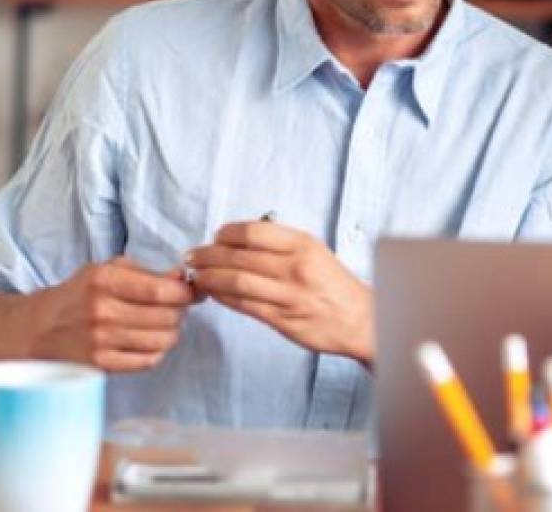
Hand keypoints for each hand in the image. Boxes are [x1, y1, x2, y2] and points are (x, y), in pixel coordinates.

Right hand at [28, 256, 194, 372]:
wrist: (37, 329)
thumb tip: (183, 279)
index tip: (193, 293)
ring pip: (162, 340)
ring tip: (164, 325)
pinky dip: (157, 351)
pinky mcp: (100, 364)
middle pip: (166, 316)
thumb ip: (147, 272)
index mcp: (105, 280)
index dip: (186, 293)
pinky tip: (149, 341)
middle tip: (177, 308)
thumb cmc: (80, 294)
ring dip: (172, 332)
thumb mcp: (108, 270)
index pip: (161, 291)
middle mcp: (102, 311)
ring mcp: (100, 341)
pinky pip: (148, 361)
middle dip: (181, 312)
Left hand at [187, 221, 374, 362]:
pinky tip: (213, 293)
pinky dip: (222, 298)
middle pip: (238, 257)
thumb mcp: (314, 251)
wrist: (359, 318)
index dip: (226, 233)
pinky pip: (243, 305)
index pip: (253, 233)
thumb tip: (240, 239)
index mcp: (303, 245)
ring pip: (235, 282)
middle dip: (207, 255)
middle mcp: (295, 267)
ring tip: (195, 275)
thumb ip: (281, 244)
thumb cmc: (334, 284)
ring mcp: (288, 295)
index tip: (215, 236)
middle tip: (191, 256)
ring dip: (208, 278)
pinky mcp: (282, 319)